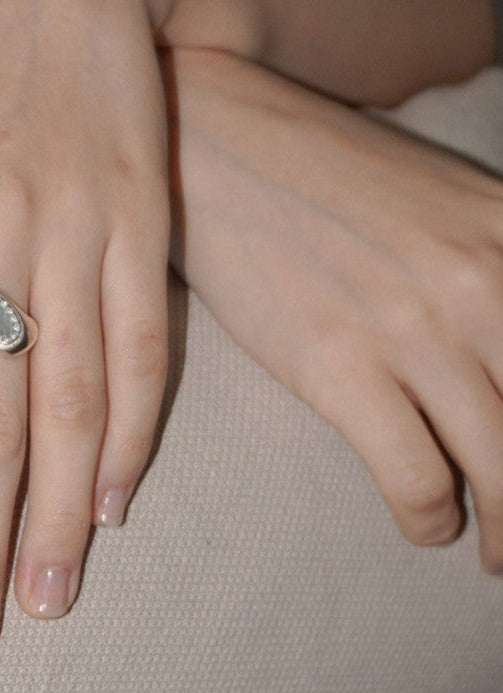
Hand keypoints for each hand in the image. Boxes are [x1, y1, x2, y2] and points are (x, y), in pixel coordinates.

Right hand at [168, 47, 502, 573]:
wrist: (217, 146)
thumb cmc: (320, 174)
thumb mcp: (445, 203)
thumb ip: (495, 271)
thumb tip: (498, 362)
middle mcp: (485, 282)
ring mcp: (413, 325)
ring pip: (501, 474)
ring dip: (499, 532)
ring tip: (486, 547)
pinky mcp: (338, 363)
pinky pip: (418, 479)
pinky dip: (429, 518)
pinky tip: (421, 517)